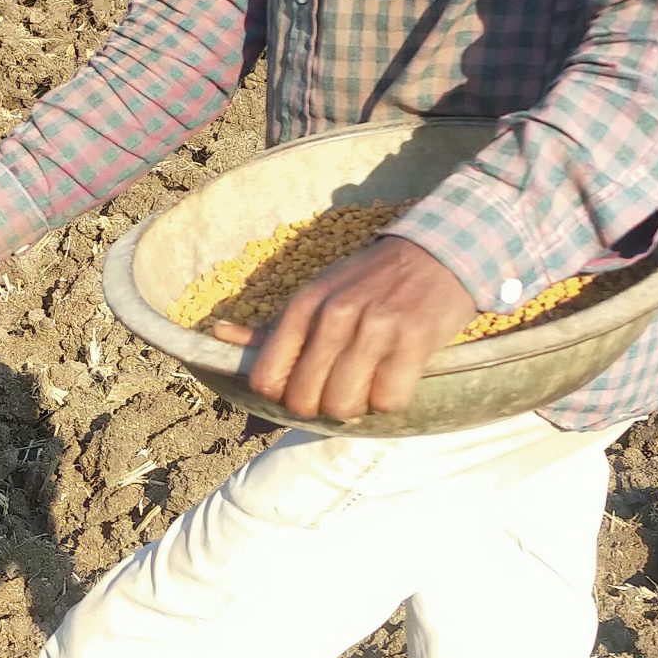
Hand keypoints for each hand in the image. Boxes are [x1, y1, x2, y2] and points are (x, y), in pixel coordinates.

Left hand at [213, 235, 474, 422]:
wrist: (439, 251)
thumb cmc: (372, 280)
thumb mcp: (318, 293)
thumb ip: (273, 327)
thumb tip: (218, 336)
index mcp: (304, 305)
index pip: (267, 378)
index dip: (283, 396)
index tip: (307, 388)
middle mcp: (334, 316)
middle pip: (304, 400)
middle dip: (321, 406)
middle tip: (343, 389)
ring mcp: (374, 329)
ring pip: (343, 407)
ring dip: (357, 406)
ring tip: (370, 383)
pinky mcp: (413, 341)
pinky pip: (388, 401)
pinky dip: (391, 399)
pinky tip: (396, 375)